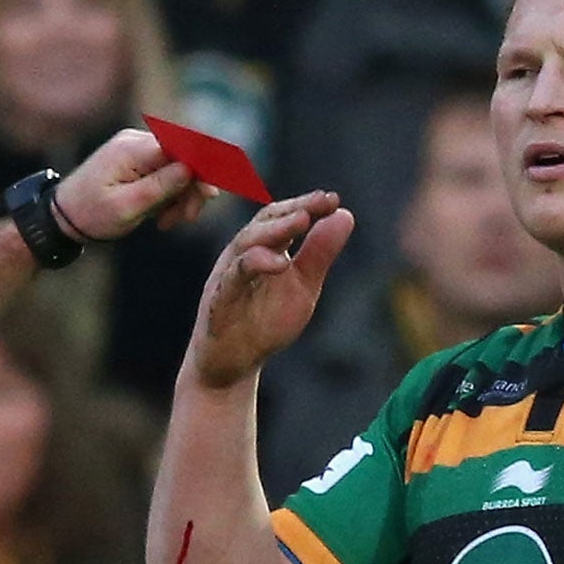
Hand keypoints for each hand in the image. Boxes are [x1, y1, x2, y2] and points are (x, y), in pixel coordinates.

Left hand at [54, 127, 198, 240]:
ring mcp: (136, 151)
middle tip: (187, 218)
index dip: (202, 167)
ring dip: (180, 197)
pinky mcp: (136, 162)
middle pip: (183, 158)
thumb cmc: (90, 214)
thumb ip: (161, 186)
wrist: (63, 217)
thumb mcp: (127, 207)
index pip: (181, 147)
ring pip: (177, 169)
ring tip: (168, 222)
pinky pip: (165, 174)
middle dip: (190, 189)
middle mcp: (136, 142)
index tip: (211, 192)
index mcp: (133, 150)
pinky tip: (161, 216)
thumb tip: (192, 168)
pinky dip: (168, 195)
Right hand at [190, 191, 353, 389]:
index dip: (306, 204)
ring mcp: (228, 276)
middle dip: (293, 208)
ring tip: (302, 221)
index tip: (333, 199)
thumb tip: (344, 215)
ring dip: (276, 229)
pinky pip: (233, 278)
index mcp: (262, 247)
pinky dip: (254, 265)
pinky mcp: (218, 301)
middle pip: (264, 221)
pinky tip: (279, 263)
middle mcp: (242, 255)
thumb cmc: (264, 322)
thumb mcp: (302, 286)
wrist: (232, 363)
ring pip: (246, 243)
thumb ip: (319, 253)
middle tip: (321, 202)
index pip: (282, 216)